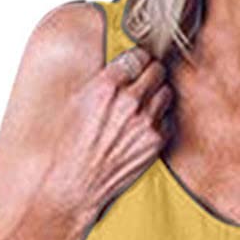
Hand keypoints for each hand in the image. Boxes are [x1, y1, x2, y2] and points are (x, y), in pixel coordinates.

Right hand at [45, 44, 173, 221]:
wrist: (77, 184)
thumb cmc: (71, 146)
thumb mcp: (77, 101)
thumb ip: (103, 80)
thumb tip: (123, 66)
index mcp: (107, 85)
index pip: (138, 55)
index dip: (137, 59)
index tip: (136, 64)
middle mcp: (129, 101)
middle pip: (157, 69)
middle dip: (150, 72)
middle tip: (143, 80)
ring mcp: (146, 122)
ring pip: (166, 91)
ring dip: (158, 93)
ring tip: (145, 102)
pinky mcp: (155, 142)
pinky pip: (168, 118)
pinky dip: (161, 118)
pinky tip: (146, 124)